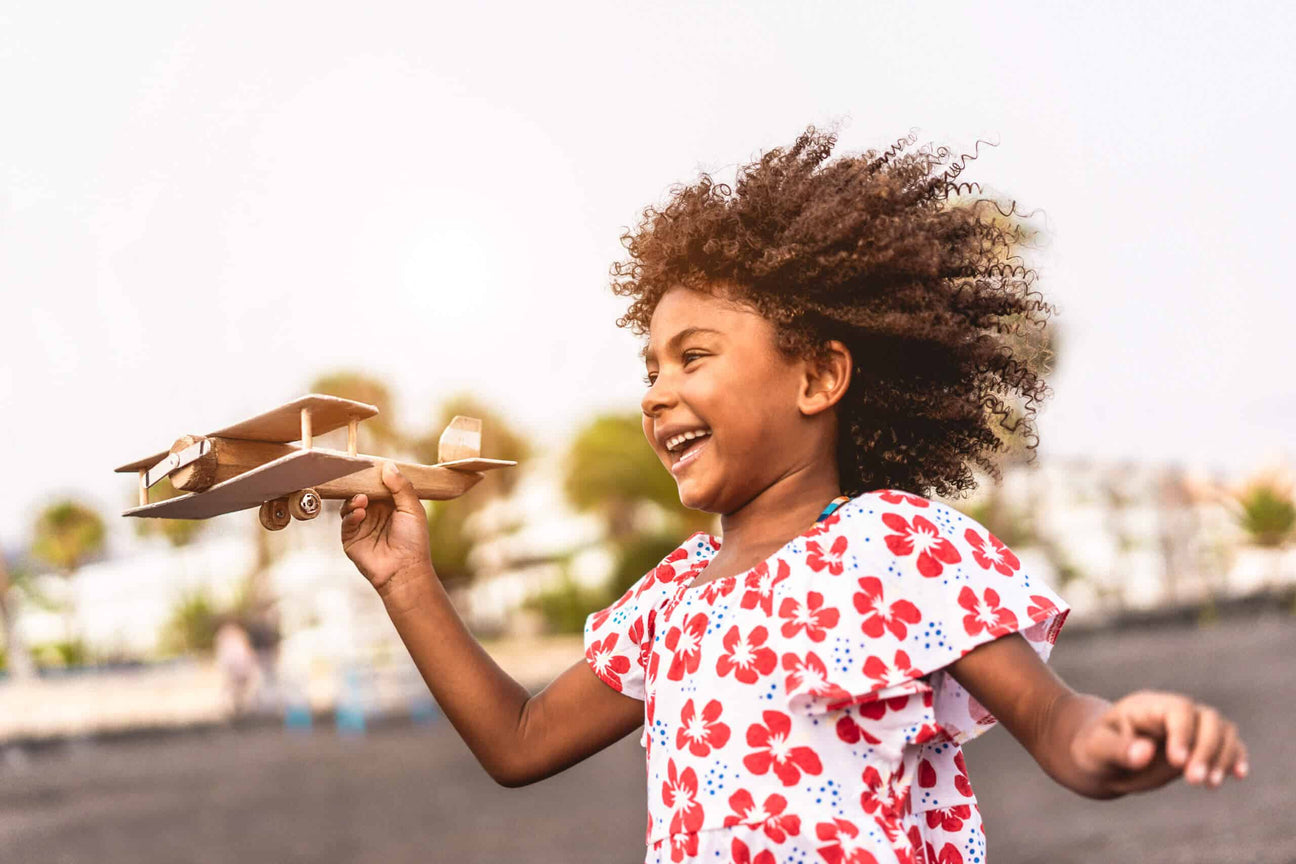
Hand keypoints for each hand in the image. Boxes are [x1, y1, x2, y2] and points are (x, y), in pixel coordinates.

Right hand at [340, 461, 433, 594]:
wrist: (405, 570)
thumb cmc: (414, 541)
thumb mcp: (412, 509)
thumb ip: (401, 487)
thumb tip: (388, 465)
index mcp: (390, 505)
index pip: (377, 485)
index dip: (372, 476)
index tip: (368, 465)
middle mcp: (374, 514)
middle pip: (360, 492)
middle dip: (359, 486)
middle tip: (359, 479)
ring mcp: (362, 526)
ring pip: (349, 505)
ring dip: (354, 500)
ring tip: (362, 500)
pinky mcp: (351, 539)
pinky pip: (346, 523)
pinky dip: (351, 515)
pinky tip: (360, 513)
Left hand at [1070, 690, 1247, 794]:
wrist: (1101, 758)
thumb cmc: (1094, 750)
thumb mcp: (1096, 749)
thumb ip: (1118, 750)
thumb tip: (1145, 752)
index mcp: (1147, 707)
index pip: (1178, 711)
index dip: (1184, 734)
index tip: (1177, 763)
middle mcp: (1172, 713)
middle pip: (1207, 718)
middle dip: (1207, 749)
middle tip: (1193, 781)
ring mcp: (1189, 728)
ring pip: (1222, 730)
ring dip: (1223, 756)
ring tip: (1209, 784)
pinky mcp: (1199, 746)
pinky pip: (1227, 744)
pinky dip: (1235, 757)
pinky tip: (1237, 775)